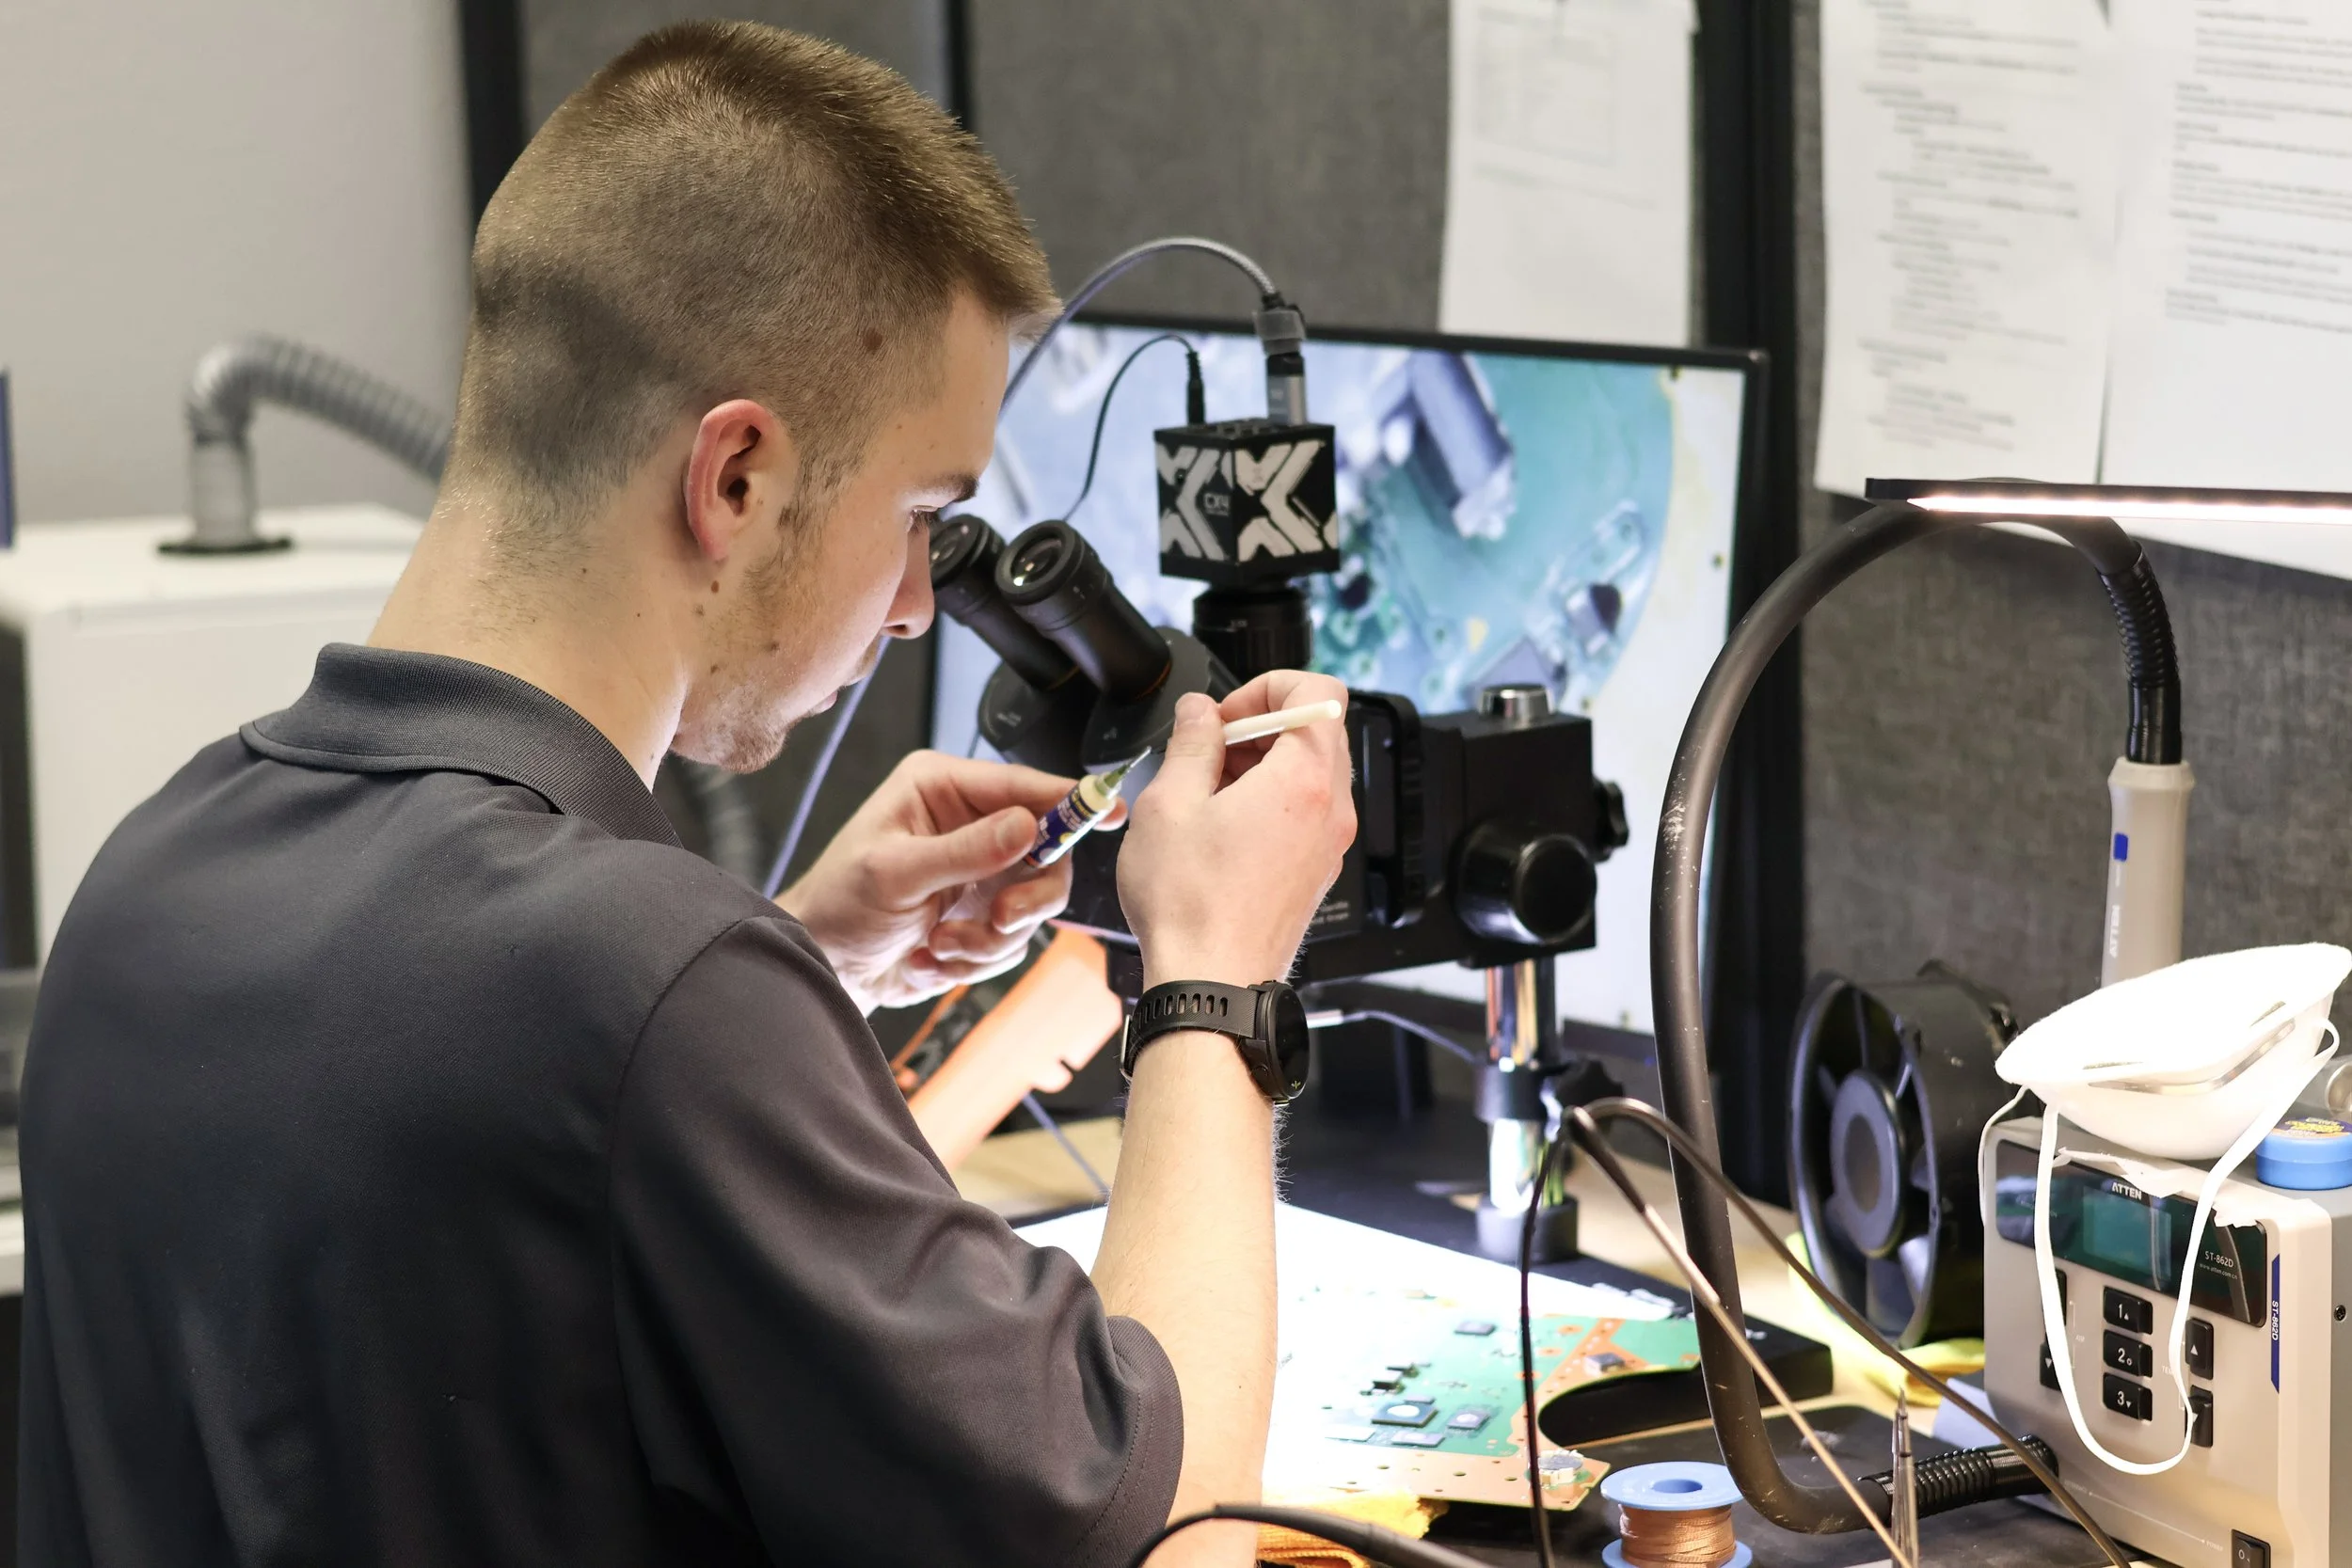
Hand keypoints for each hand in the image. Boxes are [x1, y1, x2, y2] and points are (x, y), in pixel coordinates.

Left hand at [777, 751, 1120, 1011]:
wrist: (825, 967)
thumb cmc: (840, 905)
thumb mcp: (895, 873)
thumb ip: (964, 851)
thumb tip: (1027, 827)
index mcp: (942, 789)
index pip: (1022, 787)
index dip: (1070, 799)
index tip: (1111, 810)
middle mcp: (970, 823)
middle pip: (1047, 852)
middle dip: (1025, 898)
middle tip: (1000, 921)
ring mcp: (981, 872)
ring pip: (1034, 904)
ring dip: (990, 938)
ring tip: (941, 944)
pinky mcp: (983, 915)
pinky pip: (1014, 940)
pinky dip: (977, 958)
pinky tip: (932, 955)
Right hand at [1117, 671, 1355, 988]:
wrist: (1211, 985)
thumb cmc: (1190, 905)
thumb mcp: (1170, 804)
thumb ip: (1190, 743)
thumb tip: (1198, 712)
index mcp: (1305, 781)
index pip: (1319, 691)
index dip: (1267, 686)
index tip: (1225, 714)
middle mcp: (1332, 810)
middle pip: (1315, 731)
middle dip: (1259, 726)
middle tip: (1207, 748)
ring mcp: (1328, 844)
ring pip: (1309, 773)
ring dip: (1261, 764)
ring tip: (1205, 790)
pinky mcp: (1315, 871)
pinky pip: (1304, 812)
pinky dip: (1268, 801)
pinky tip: (1219, 825)